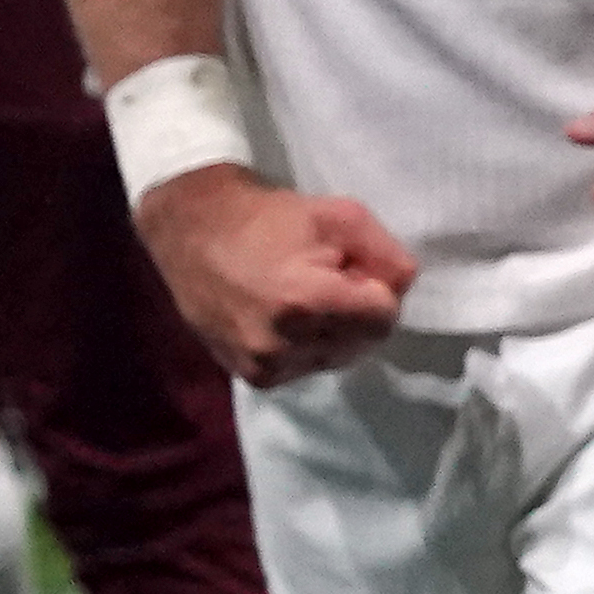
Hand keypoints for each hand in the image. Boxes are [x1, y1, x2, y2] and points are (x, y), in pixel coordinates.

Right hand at [136, 169, 414, 387]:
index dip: (376, 288)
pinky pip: (308, 368)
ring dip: (336, 331)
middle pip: (364, 342)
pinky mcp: (252, 378)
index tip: (350, 267)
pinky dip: (309, 345)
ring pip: (338, 358)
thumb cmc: (268, 218)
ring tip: (302, 295)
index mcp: (305, 303)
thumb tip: (402, 288)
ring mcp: (265, 367)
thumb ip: (386, 253)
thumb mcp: (340, 215)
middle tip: (325, 277)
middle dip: (358, 311)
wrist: (191, 233)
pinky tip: (286, 316)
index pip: (384, 318)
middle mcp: (283, 346)